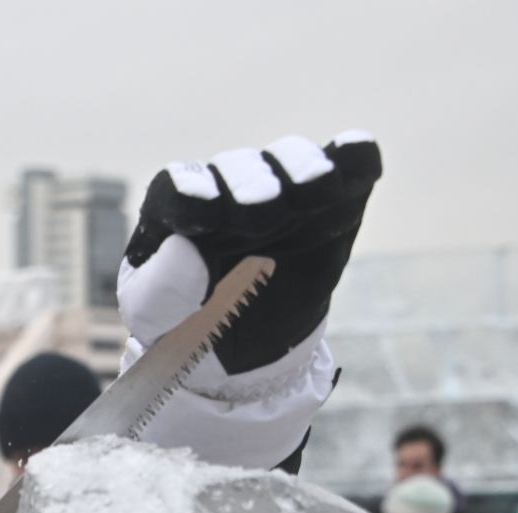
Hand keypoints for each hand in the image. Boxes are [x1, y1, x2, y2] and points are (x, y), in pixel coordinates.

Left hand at [116, 132, 381, 467]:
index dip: (194, 194)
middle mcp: (227, 191)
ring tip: (317, 188)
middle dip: (253, 186)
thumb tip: (181, 247)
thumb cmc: (184, 329)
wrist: (240, 352)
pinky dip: (354, 159)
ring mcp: (281, 193)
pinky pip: (345, 170)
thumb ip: (160, 291)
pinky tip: (359, 155)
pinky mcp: (329, 206)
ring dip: (303, 169)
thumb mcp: (158, 323)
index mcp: (175, 215)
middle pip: (240, 168)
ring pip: (291, 160)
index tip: (209, 215)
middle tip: (264, 215)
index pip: (179, 187)